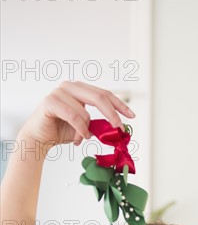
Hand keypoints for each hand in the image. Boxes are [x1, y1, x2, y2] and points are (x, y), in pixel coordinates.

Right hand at [18, 81, 134, 147]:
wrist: (39, 138)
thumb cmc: (62, 131)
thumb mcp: (85, 126)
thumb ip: (98, 123)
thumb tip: (118, 128)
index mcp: (80, 89)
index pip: (105, 94)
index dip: (120, 105)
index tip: (132, 116)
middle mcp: (70, 86)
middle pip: (99, 97)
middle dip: (112, 114)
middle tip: (119, 129)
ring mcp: (59, 91)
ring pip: (85, 112)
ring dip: (87, 130)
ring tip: (82, 138)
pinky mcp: (50, 101)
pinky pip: (74, 117)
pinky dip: (79, 130)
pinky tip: (78, 138)